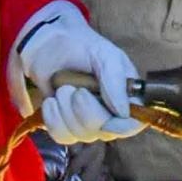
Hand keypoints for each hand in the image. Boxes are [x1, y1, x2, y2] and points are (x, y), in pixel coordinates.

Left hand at [17, 6, 143, 142]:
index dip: (121, 126)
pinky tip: (51, 101)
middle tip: (75, 89)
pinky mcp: (65, 126)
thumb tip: (124, 112)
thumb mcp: (105, 55)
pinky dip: (53, 118)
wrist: (48, 44)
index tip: (106, 118)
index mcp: (127, 96)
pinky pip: (61, 136)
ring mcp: (87, 122)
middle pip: (103, 131)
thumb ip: (115, 80)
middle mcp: (110, 113)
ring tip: (63, 88)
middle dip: (85, 110)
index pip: (133, 124)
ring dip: (66, 111)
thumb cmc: (82, 46)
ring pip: (80, 135)